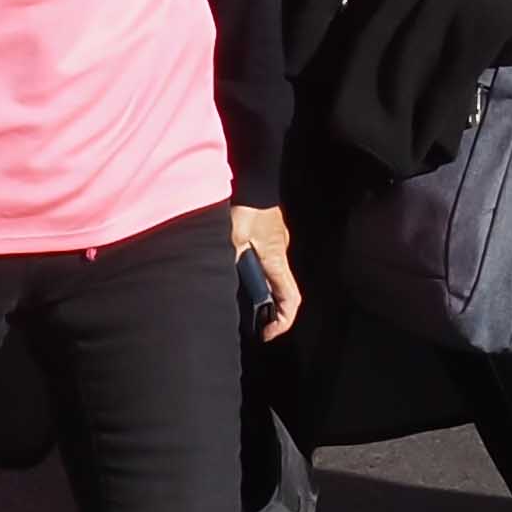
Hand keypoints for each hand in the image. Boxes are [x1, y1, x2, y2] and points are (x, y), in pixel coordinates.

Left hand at [233, 201, 300, 341]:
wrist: (254, 178)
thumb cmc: (246, 207)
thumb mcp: (232, 239)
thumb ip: (231, 260)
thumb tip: (222, 280)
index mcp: (276, 260)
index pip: (289, 300)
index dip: (282, 322)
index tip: (267, 333)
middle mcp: (280, 253)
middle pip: (281, 290)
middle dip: (266, 309)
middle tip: (248, 320)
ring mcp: (276, 242)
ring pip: (272, 273)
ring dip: (258, 287)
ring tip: (235, 291)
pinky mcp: (268, 233)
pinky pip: (265, 257)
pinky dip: (254, 268)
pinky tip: (235, 263)